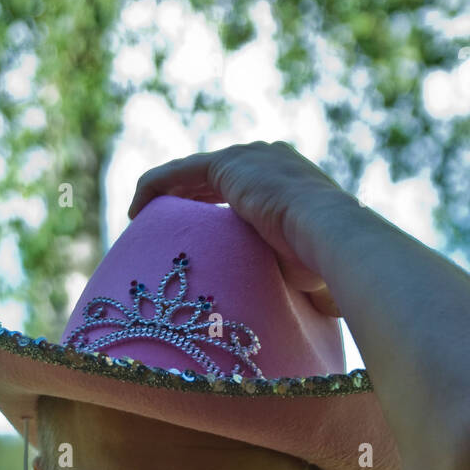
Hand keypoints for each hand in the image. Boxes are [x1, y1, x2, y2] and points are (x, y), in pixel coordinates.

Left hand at [127, 140, 353, 316]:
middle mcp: (271, 161)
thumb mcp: (309, 269)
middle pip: (218, 176)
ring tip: (142, 217)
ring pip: (194, 172)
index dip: (221, 206)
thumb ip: (295, 276)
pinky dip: (156, 186)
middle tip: (167, 223)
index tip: (203, 231)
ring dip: (167, 192)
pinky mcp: (230, 165)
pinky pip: (180, 172)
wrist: (333, 237)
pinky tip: (136, 209)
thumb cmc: (330, 265)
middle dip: (190, 197)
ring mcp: (250, 158)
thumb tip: (307, 311)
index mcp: (294, 181)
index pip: (249, 189)